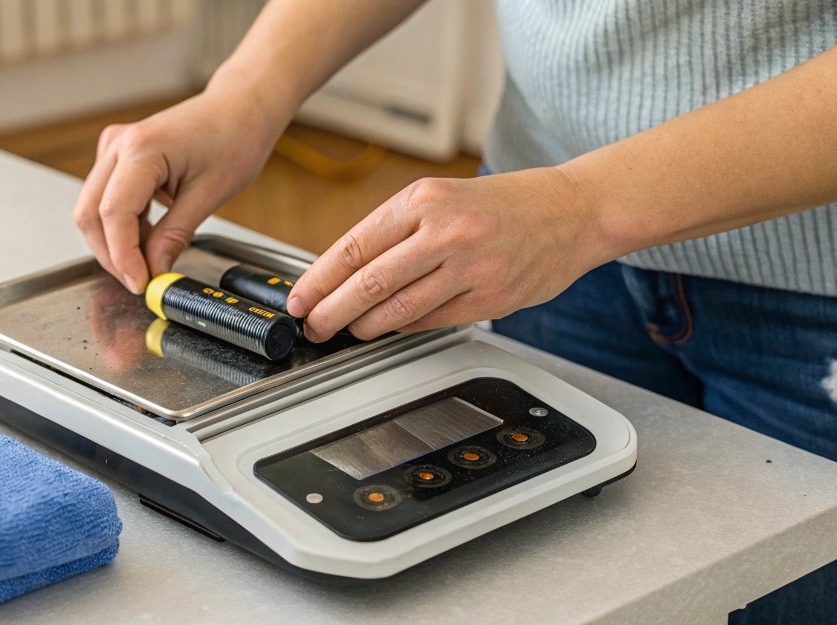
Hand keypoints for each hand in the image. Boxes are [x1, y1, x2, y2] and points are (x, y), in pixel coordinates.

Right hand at [73, 89, 284, 293]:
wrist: (239, 108)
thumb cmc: (233, 138)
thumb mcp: (209, 194)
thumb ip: (175, 235)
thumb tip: (154, 269)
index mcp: (142, 148)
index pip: (113, 213)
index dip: (122, 255)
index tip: (140, 283)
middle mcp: (118, 145)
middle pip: (90, 213)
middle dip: (112, 254)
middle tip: (141, 281)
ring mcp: (114, 148)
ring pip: (93, 209)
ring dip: (116, 242)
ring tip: (152, 257)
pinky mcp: (118, 156)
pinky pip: (106, 199)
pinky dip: (122, 226)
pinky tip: (149, 237)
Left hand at [286, 168, 614, 340]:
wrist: (570, 212)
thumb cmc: (500, 206)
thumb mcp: (441, 199)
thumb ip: (395, 232)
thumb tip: (342, 273)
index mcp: (423, 201)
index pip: (353, 247)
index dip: (318, 281)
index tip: (298, 300)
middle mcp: (444, 232)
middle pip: (368, 283)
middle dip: (331, 312)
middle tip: (313, 326)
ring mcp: (468, 268)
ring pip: (397, 309)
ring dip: (364, 326)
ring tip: (347, 330)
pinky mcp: (488, 298)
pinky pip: (430, 321)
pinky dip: (403, 327)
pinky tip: (389, 327)